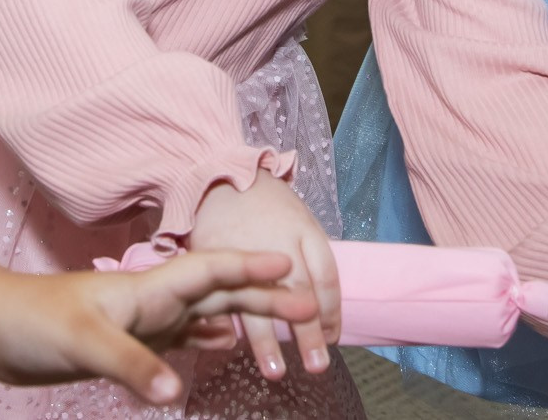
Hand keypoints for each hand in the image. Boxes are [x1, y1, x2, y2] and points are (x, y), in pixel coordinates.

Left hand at [0, 251, 319, 403]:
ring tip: (287, 324)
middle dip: (266, 298)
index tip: (292, 265)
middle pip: (221, 294)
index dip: (251, 268)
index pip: (211, 271)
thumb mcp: (83, 343)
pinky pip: (183, 339)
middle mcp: (154, 300)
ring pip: (208, 316)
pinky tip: (227, 345)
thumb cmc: (33, 322)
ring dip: (247, 318)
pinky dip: (210, 340)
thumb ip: (131, 365)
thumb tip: (175, 391)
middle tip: (311, 308)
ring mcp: (145, 320)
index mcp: (149, 288)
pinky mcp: (132, 342)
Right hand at [189, 174, 339, 380]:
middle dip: (308, 334)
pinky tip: (236, 346)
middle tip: (317, 365)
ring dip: (269, 341)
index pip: (326, 278)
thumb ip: (312, 259)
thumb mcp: (300, 221)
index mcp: (304, 232)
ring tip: (276, 370)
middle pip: (299, 294)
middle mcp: (278, 245)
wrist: (221, 176)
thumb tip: (323, 307)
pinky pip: (224, 296)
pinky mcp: (214, 258)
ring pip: (260, 302)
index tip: (333, 338)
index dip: (332, 312)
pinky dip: (230, 323)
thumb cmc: (268, 204)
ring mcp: (244, 253)